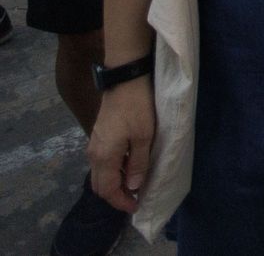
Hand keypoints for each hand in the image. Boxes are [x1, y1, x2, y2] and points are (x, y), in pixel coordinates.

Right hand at [87, 80, 156, 212]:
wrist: (125, 81)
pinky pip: (102, 163)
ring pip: (100, 174)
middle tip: (136, 198)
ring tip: (135, 184)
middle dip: (116, 195)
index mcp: (104, 157)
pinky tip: (129, 167)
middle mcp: (93, 154)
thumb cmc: (137, 108)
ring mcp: (94, 145)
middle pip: (100, 185)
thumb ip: (138, 163)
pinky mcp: (98, 137)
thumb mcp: (144, 137)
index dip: (121, 201)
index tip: (136, 207)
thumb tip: (134, 186)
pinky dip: (113, 171)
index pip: (107, 190)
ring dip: (115, 182)